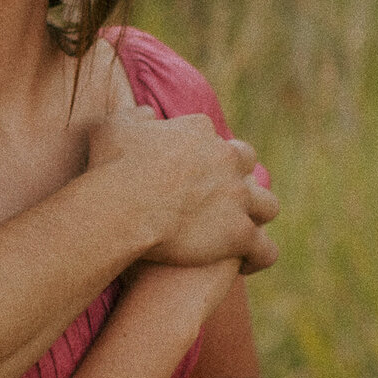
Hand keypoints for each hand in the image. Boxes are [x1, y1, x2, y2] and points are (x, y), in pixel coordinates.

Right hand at [85, 109, 278, 274]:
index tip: (189, 172)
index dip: (202, 156)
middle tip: (219, 197)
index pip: (211, 138)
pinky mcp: (239, 233)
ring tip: (241, 230)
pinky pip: (263, 248)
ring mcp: (238, 197)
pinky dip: (258, 256)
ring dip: (256, 216)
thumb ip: (134, 116)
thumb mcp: (113, 127)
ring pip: (266, 205)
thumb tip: (147, 113)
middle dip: (238, 177)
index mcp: (200, 131)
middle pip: (246, 163)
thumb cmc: (111, 169)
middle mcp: (227, 159)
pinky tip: (245, 264)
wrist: (122, 207)